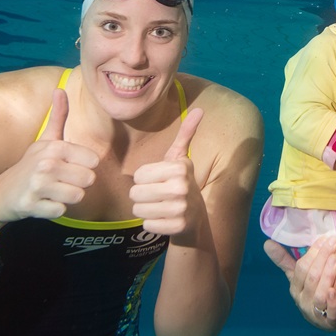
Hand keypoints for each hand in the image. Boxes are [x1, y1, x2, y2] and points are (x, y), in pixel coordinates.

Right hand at [0, 88, 98, 220]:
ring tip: (53, 192)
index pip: (93, 161)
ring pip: (78, 196)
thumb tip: (60, 88)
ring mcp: (38, 185)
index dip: (84, 167)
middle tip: (61, 181)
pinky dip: (54, 209)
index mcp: (54, 147)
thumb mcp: (44, 140)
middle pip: (89, 179)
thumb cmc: (29, 165)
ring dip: (68, 198)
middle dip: (78, 184)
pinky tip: (43, 203)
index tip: (68, 167)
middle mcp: (46, 164)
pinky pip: (61, 211)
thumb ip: (58, 116)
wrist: (0, 193)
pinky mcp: (31, 205)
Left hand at [131, 108, 204, 237]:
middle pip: (135, 193)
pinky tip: (164, 220)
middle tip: (157, 196)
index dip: (144, 179)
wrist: (195, 218)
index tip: (159, 180)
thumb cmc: (180, 183)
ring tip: (160, 207)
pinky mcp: (177, 227)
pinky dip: (151, 224)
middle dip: (141, 196)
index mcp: (180, 167)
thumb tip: (200, 109)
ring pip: (138, 210)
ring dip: (145, 210)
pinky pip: (146, 224)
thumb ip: (186, 133)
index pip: (139, 175)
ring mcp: (181, 208)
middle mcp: (182, 187)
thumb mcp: (180, 158)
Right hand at [264, 237, 335, 330]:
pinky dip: (332, 302)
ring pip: (319, 294)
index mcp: (295, 288)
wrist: (326, 321)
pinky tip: (335, 291)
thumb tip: (267, 243)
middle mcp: (302, 300)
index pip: (301, 269)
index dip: (312, 253)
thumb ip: (284, 261)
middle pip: (311, 278)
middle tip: (333, 242)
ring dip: (327, 275)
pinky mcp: (328, 323)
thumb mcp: (297, 278)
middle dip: (322, 258)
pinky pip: (329, 313)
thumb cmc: (311, 293)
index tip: (323, 238)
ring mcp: (314, 313)